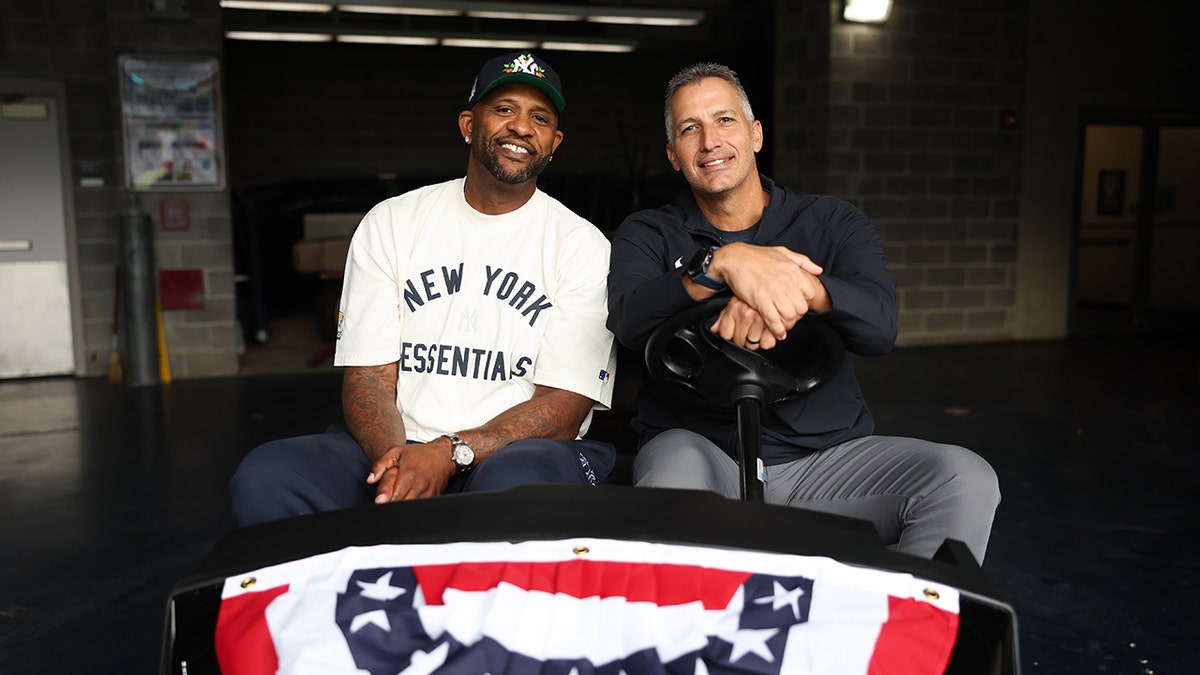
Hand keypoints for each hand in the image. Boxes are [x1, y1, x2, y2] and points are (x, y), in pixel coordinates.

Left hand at [366, 439, 454, 502]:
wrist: (442, 454)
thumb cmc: (419, 454)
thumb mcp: (395, 452)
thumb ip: (379, 465)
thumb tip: (370, 480)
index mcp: (408, 474)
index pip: (393, 498)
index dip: (385, 502)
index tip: (380, 502)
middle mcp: (419, 485)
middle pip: (402, 505)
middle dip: (393, 506)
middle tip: (387, 502)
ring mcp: (428, 492)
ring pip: (412, 508)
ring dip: (403, 507)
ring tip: (398, 500)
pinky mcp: (434, 497)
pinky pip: (421, 507)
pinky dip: (414, 506)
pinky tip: (409, 500)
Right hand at [708, 244, 828, 338]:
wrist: (734, 258)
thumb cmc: (756, 256)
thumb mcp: (783, 252)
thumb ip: (803, 261)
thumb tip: (818, 270)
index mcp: (792, 270)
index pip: (810, 293)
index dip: (805, 302)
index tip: (798, 305)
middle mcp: (785, 280)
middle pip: (801, 308)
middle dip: (797, 316)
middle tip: (790, 318)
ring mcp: (773, 290)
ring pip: (789, 316)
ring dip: (787, 324)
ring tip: (784, 326)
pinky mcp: (760, 299)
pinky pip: (773, 320)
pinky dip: (777, 330)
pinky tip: (778, 333)